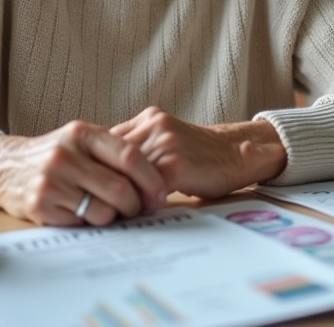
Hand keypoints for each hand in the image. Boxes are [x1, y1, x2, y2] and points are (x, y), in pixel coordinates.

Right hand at [0, 121, 167, 225]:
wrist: (2, 166)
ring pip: (104, 210)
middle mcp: (66, 155)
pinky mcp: (41, 206)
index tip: (161, 193)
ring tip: (109, 210)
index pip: (129, 155)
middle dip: (136, 204)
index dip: (151, 178)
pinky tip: (83, 212)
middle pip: (120, 188)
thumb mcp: (79, 139)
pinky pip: (81, 223)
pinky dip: (90, 222)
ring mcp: (52, 181)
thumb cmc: (53, 155)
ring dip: (114, 216)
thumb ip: (112, 151)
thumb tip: (155, 179)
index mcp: (81, 134)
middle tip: (138, 208)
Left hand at [110, 107, 287, 199]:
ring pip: (125, 175)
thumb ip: (141, 149)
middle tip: (99, 205)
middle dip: (105, 183)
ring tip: (118, 213)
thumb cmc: (201, 155)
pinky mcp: (175, 165)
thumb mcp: (166, 140)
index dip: (99, 168)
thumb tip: (107, 174)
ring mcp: (164, 144)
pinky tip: (140, 213)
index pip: (106, 144)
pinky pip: (145, 189)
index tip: (95, 186)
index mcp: (148, 119)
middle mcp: (153, 126)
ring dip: (120, 197)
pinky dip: (139, 203)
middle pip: (111, 159)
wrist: (238, 153)